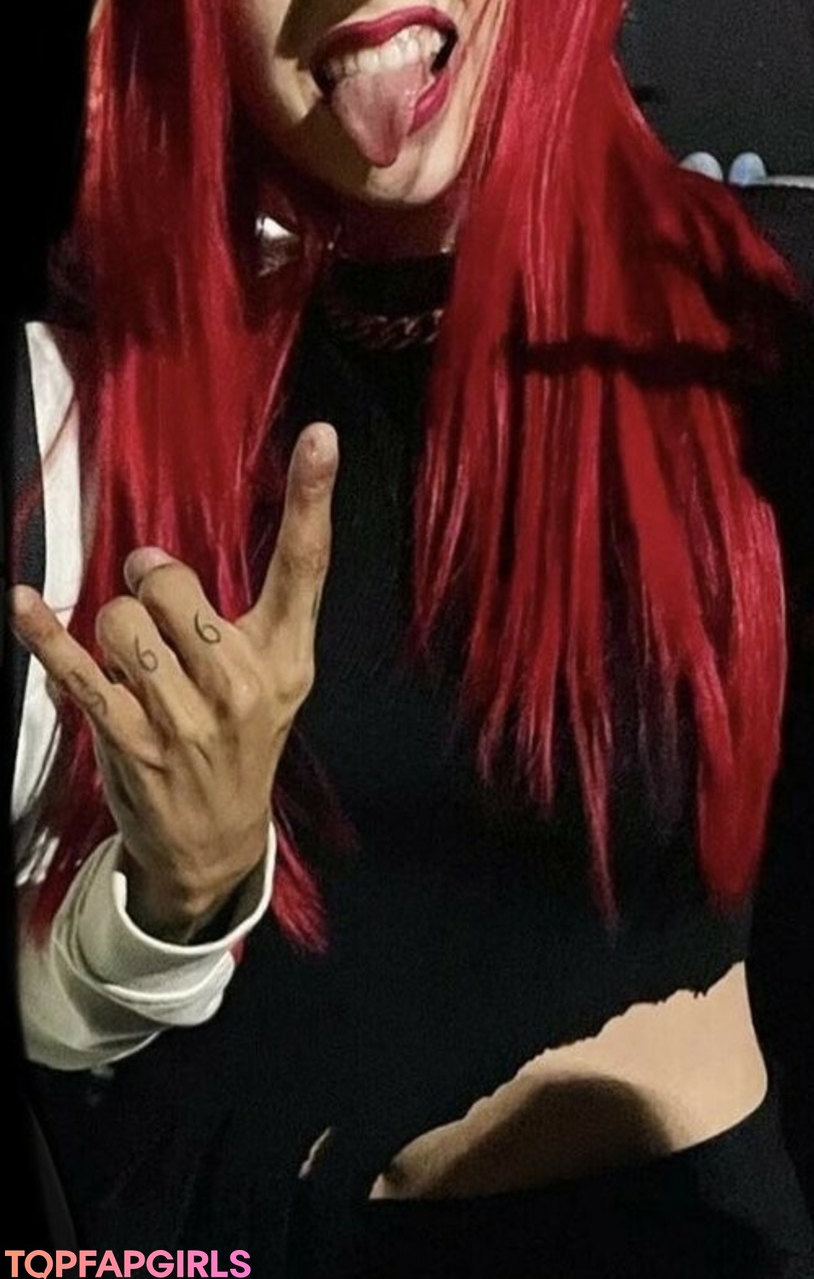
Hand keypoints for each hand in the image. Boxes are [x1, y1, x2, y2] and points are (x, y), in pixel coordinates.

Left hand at [10, 423, 338, 940]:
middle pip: (172, 582)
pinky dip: (44, 633)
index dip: (312, 496)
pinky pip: (76, 668)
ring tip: (132, 660)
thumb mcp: (275, 679)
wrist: (213, 841)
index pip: (305, 564)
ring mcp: (184, 716)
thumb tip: (149, 555)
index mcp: (285, 657)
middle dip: (148, 582)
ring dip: (112, 627)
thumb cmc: (241, 741)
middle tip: (155, 610)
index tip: (319, 436)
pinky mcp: (129, 740)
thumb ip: (237, 613)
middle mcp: (242, 683)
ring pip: (120, 619)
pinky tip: (25, 605)